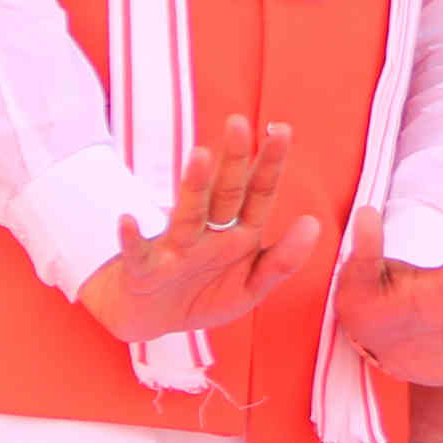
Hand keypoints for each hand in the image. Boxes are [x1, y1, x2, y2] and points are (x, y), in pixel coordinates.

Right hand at [74, 115, 327, 342]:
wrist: (151, 320)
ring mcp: (175, 250)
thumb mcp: (251, 287)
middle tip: (239, 122)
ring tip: (200, 155)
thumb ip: (283, 261)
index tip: (282, 129)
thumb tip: (313, 223)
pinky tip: (129, 220)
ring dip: (193, 186)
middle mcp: (209, 233)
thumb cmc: (204, 296)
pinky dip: (133, 239)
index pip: (258, 193)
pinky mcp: (144, 270)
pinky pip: (139, 254)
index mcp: (239, 233)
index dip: (270, 164)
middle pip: (225, 193)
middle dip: (234, 160)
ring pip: (188, 215)